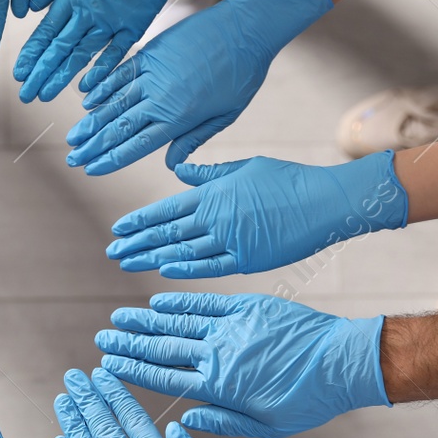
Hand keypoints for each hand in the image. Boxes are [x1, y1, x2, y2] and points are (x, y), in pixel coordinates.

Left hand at [15, 0, 226, 102]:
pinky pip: (115, 53)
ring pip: (82, 54)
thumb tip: (31, 8)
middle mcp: (90, 11)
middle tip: (26, 94)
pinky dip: (100, 71)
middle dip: (40, 73)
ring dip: (62, 77)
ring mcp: (114, 19)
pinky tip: (85, 88)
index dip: (32, 54)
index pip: (46, 31)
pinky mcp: (136, 24)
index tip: (19, 73)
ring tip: (45, 95)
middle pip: (59, 49)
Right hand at [65, 0, 331, 174]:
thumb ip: (194, 139)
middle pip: (118, 128)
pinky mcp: (151, 52)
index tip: (91, 170)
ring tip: (73, 137)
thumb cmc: (242, 74)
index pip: (135, 145)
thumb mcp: (226, 114)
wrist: (245, 27)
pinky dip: (102, 88)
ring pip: (113, 103)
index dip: (110, 159)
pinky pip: (120, 74)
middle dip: (93, 146)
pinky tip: (87, 102)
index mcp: (179, 117)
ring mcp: (152, 73)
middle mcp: (160, 97)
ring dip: (91, 122)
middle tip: (73, 159)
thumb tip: (171, 164)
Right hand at [97, 293, 388, 437]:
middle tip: (102, 338)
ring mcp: (230, 328)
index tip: (109, 364)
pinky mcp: (246, 308)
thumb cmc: (307, 401)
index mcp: (220, 386)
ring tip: (120, 318)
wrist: (341, 363)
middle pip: (162, 348)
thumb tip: (187, 417)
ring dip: (145, 321)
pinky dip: (179, 302)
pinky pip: (204, 304)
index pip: (164, 376)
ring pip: (177, 324)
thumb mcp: (267, 427)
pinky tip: (158, 301)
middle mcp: (218, 354)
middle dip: (129, 344)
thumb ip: (224, 422)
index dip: (133, 370)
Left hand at [107, 151, 407, 277]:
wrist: (325, 200)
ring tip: (127, 263)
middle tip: (112, 252)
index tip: (118, 229)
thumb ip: (208, 173)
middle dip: (137, 243)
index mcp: (213, 193)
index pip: (165, 210)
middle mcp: (216, 217)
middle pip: (166, 233)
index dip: (139, 221)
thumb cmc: (287, 179)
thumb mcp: (244, 167)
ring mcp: (231, 240)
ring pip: (181, 252)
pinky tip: (163, 270)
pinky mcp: (248, 260)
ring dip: (151, 258)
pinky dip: (185, 269)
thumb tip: (177, 170)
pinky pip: (210, 267)